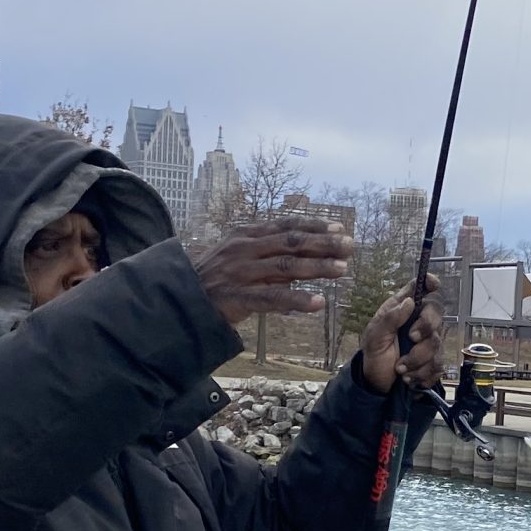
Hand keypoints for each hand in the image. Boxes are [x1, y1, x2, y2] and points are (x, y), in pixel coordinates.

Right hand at [184, 218, 350, 325]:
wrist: (180, 297)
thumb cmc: (215, 277)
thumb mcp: (238, 255)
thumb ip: (267, 251)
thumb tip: (303, 251)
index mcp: (246, 235)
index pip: (285, 226)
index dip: (314, 226)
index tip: (339, 227)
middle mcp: (245, 249)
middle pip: (290, 243)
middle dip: (323, 243)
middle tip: (349, 245)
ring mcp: (240, 273)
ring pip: (285, 267)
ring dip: (317, 268)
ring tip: (342, 270)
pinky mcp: (237, 297)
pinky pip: (271, 299)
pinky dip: (297, 301)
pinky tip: (318, 303)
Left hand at [361, 273, 443, 393]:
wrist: (377, 383)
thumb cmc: (375, 355)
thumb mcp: (374, 336)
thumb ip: (390, 318)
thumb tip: (410, 302)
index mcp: (402, 310)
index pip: (419, 289)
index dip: (429, 283)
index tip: (433, 285)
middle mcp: (419, 322)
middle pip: (436, 314)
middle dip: (426, 327)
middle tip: (411, 339)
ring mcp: (429, 342)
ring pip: (436, 344)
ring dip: (417, 360)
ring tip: (400, 369)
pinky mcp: (434, 362)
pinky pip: (438, 365)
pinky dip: (422, 374)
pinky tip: (409, 378)